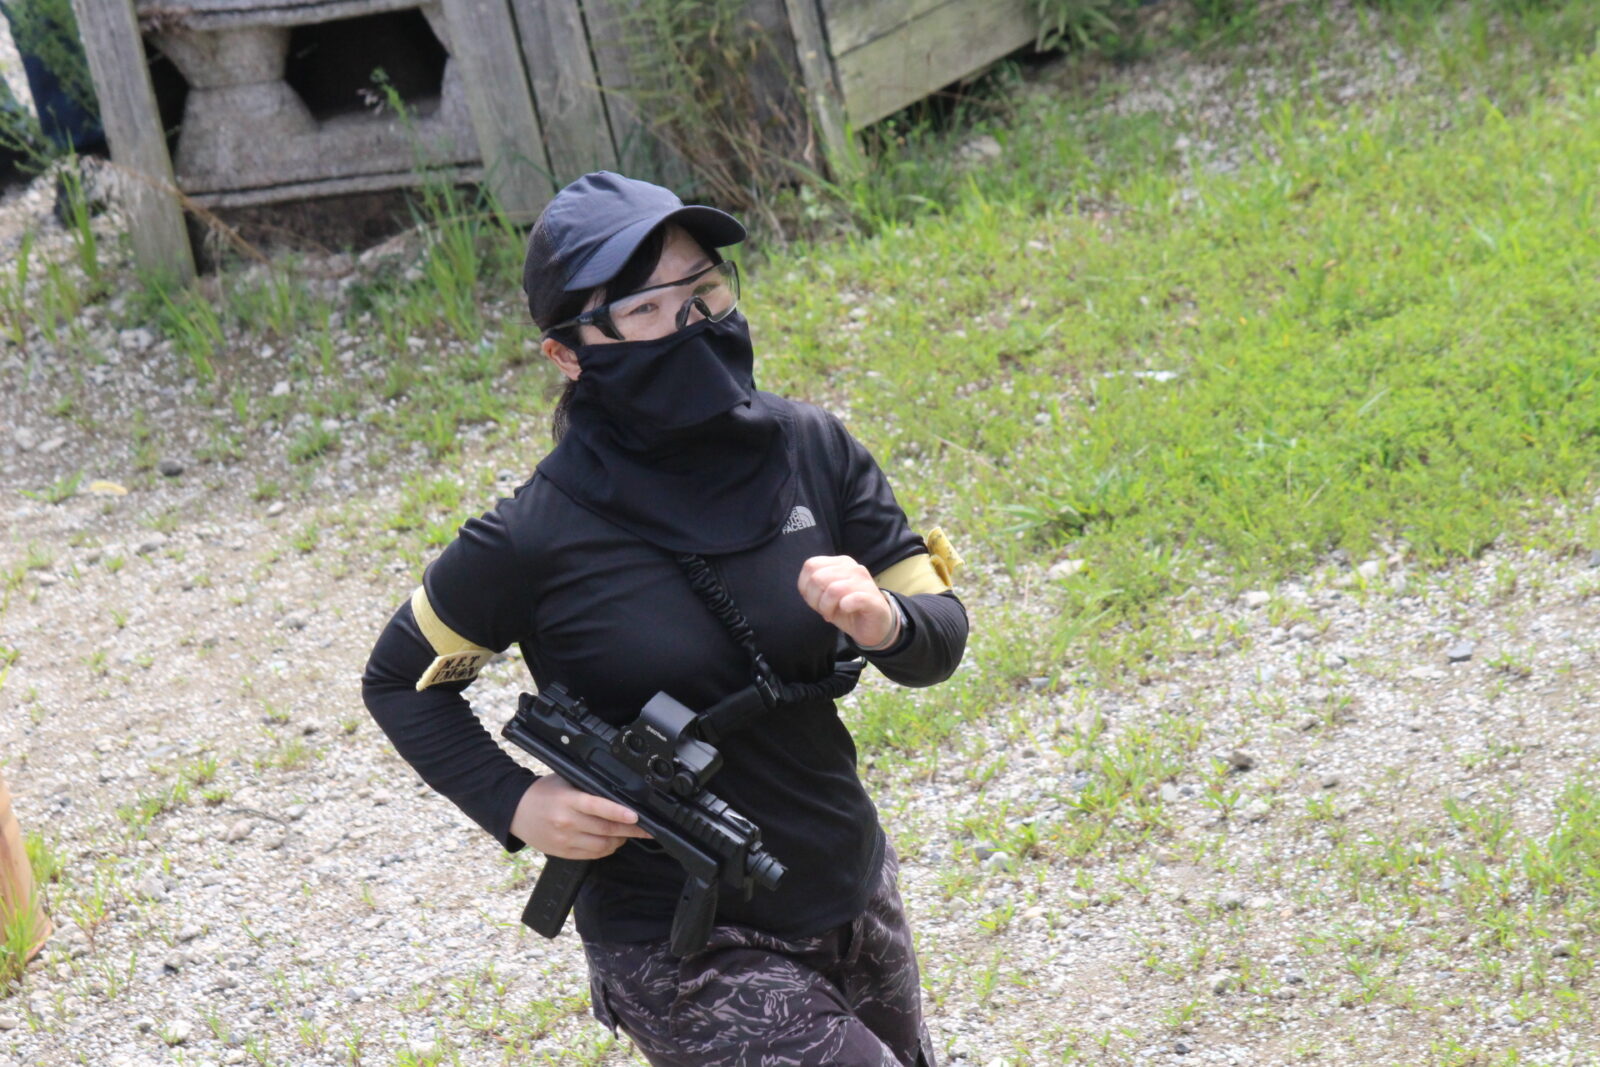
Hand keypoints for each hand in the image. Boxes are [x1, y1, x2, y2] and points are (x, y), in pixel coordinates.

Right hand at [509, 775, 651, 859]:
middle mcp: (566, 822)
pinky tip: (611, 841)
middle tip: (645, 828)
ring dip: (619, 840)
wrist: (516, 812)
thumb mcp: (564, 782)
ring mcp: (565, 840)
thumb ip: (587, 788)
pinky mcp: (564, 852)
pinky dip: (606, 849)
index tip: (636, 816)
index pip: (598, 807)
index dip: (619, 812)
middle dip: (631, 830)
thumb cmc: (543, 793)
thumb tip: (617, 792)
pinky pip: (592, 855)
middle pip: (605, 829)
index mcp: (568, 800)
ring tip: (627, 833)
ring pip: (602, 845)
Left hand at [797, 555, 897, 648]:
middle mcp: (853, 567)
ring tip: (831, 614)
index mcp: (840, 563)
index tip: (815, 601)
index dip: (806, 587)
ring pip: (833, 589)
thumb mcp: (825, 596)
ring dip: (827, 607)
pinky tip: (846, 611)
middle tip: (823, 610)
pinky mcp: (872, 598)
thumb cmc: (848, 610)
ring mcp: (864, 582)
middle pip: (818, 578)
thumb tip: (805, 586)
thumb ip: (814, 586)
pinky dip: (845, 607)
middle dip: (814, 599)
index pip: (811, 566)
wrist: (875, 626)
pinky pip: (853, 598)